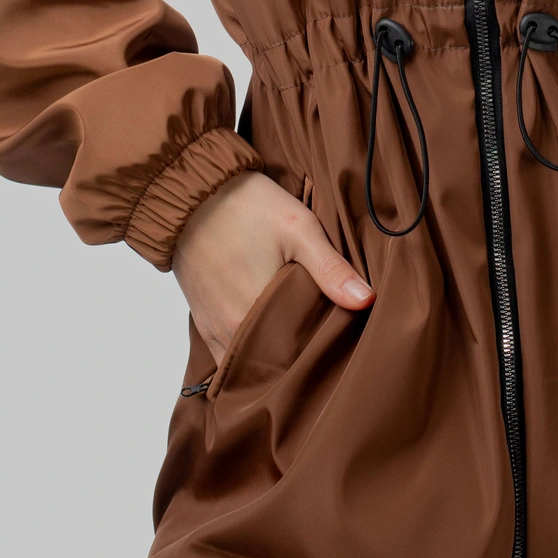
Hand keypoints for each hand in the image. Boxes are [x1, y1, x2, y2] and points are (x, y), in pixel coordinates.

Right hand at [171, 172, 373, 360]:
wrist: (191, 191)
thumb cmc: (245, 206)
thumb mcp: (298, 229)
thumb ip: (331, 269)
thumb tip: (367, 301)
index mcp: (255, 317)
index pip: (294, 360)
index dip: (318, 357)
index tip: (338, 348)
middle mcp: (230, 332)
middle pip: (271, 365)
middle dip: (296, 362)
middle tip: (325, 348)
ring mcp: (212, 329)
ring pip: (248, 362)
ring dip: (271, 359)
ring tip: (299, 345)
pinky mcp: (202, 320)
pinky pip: (227, 353)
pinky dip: (247, 352)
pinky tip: (269, 338)